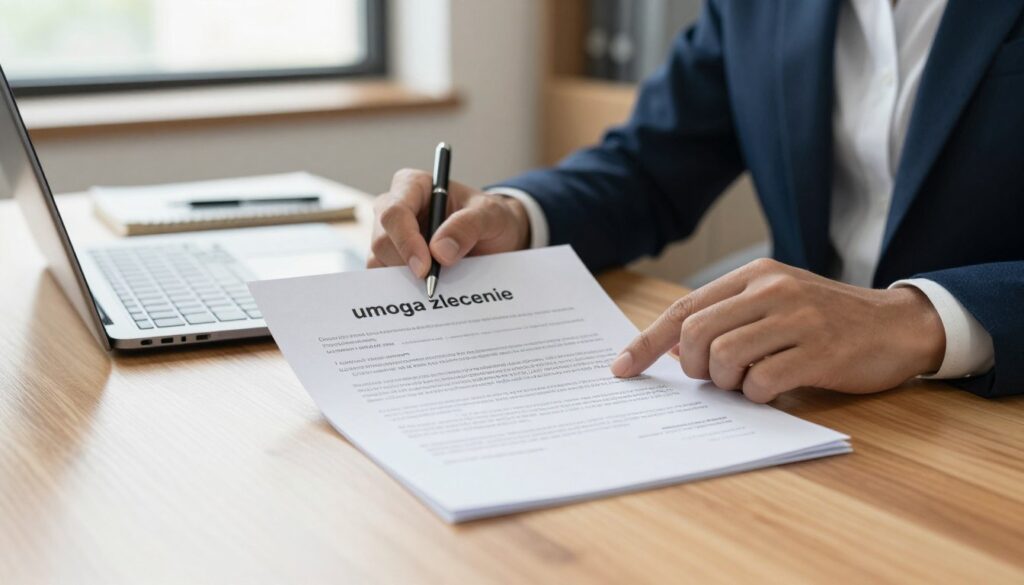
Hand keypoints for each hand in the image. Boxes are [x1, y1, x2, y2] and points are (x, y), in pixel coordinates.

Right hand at [368, 169, 530, 276]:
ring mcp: (390, 236)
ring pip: (379, 262)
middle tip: (434, 283)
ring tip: (436, 284)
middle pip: (382, 240)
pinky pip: (385, 280)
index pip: (395, 212)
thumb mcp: (490, 215)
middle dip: (406, 265)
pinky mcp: (391, 260)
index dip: (406, 241)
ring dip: (405, 280)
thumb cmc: (488, 217)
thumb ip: (468, 226)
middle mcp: (394, 208)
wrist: (493, 238)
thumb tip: (440, 251)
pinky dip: (403, 290)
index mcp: (413, 185)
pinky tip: (426, 292)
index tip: (424, 268)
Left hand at [610, 258, 945, 402]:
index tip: (621, 368)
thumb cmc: (827, 320)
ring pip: (723, 357)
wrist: (898, 326)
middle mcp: (772, 290)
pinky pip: (761, 382)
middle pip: (695, 333)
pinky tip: (774, 389)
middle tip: (710, 376)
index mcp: (755, 276)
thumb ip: (727, 319)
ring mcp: (797, 319)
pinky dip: (757, 394)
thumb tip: (670, 348)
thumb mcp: (775, 305)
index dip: (646, 341)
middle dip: (691, 366)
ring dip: (726, 382)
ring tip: (748, 380)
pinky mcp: (819, 351)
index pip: (684, 308)